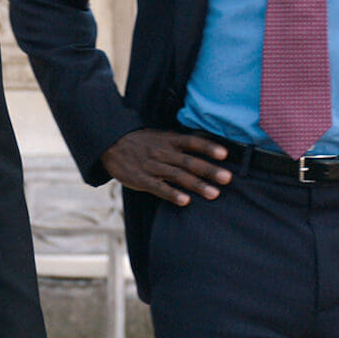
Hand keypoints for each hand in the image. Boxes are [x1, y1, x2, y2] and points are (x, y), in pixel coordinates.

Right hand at [100, 128, 230, 205]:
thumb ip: (181, 142)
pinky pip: (158, 188)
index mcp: (169, 140)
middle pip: (189, 161)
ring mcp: (152, 166)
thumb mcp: (161, 136)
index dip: (208, 147)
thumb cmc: (142, 142)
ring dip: (197, 185)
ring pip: (177, 176)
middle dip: (209, 170)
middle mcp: (162, 152)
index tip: (225, 154)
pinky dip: (172, 194)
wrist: (111, 143)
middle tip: (227, 178)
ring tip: (214, 194)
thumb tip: (207, 142)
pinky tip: (185, 201)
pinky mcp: (141, 180)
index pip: (192, 142)